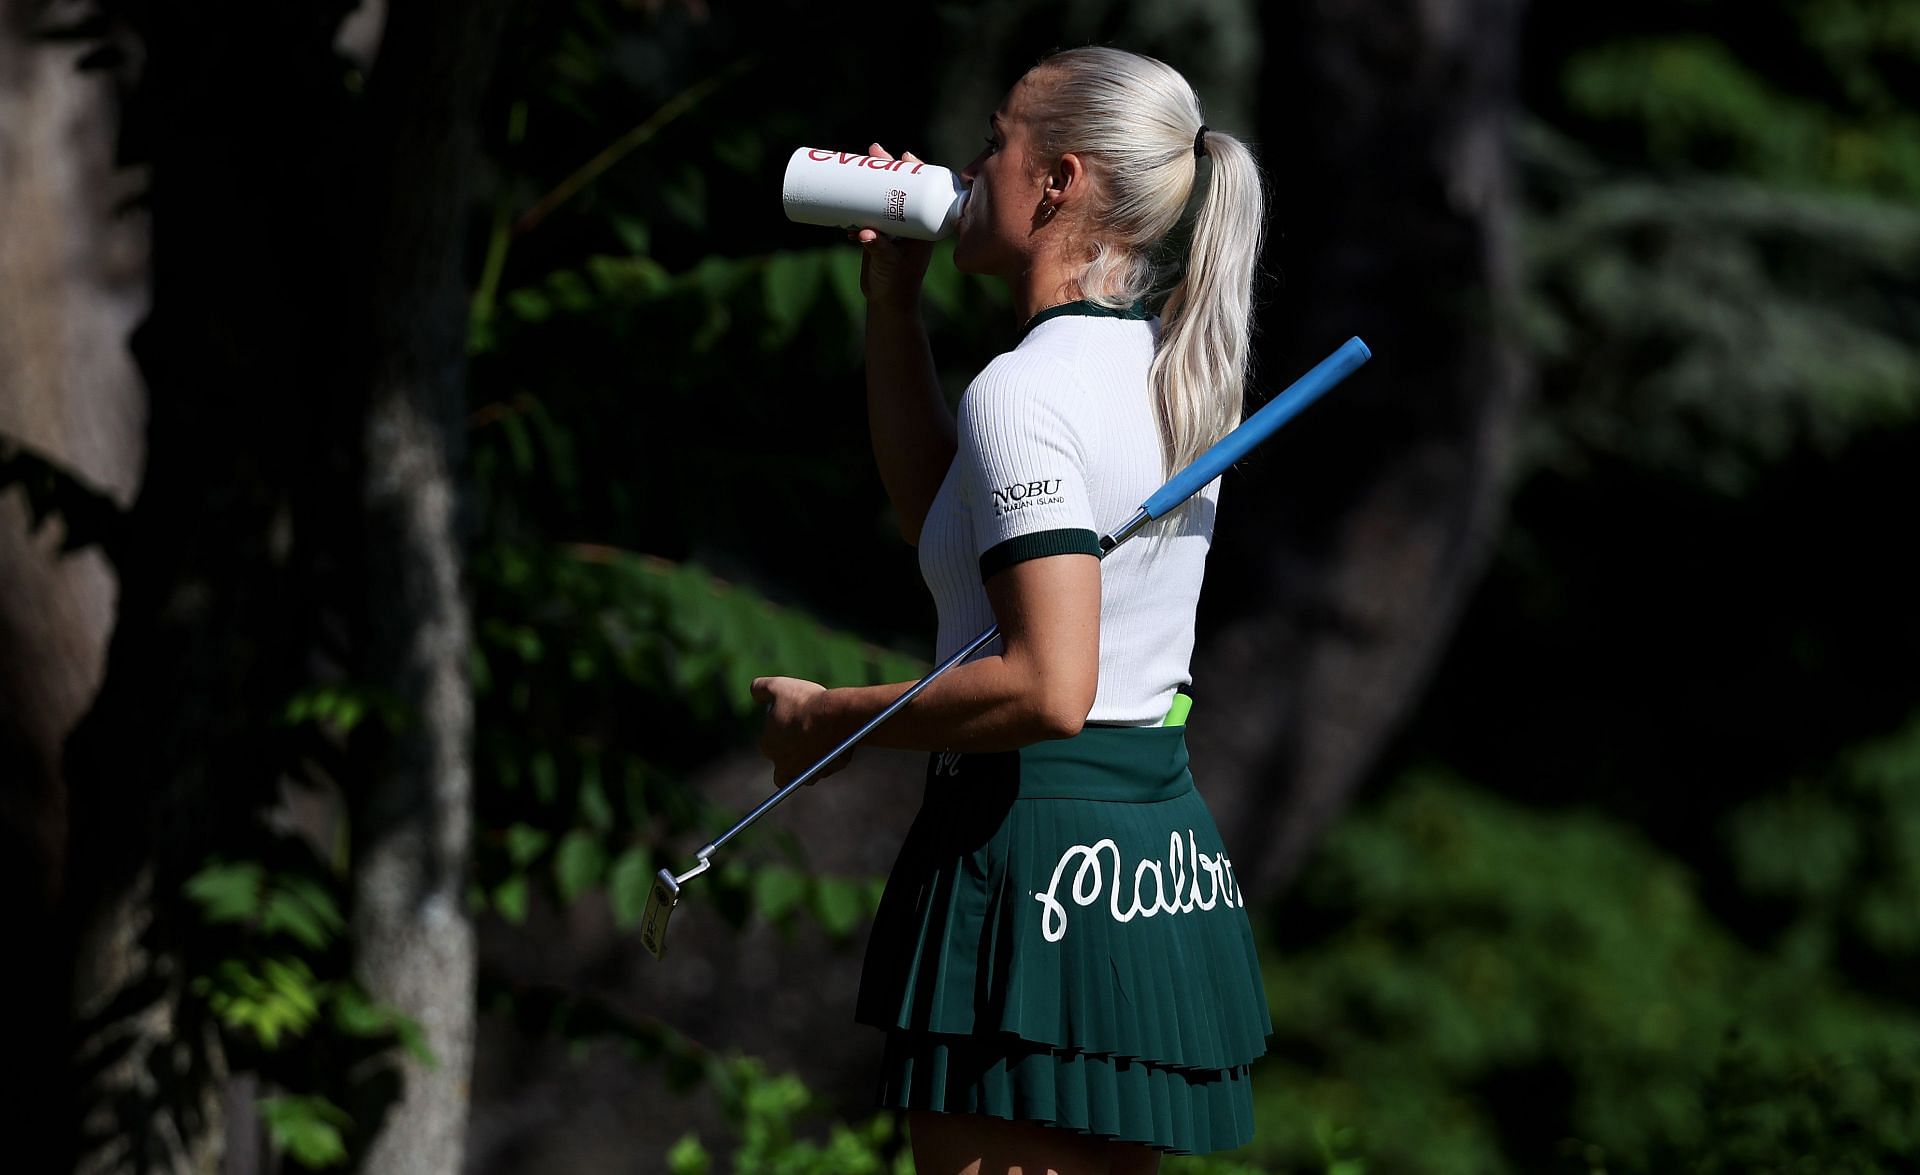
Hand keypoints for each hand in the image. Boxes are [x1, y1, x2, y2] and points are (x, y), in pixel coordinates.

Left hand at [750, 675, 852, 785]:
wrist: (836, 715)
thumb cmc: (805, 702)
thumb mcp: (777, 686)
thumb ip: (760, 688)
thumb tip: (755, 694)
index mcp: (769, 747)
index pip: (769, 746)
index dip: (779, 734)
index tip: (791, 722)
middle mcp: (786, 767)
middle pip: (785, 768)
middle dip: (793, 756)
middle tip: (805, 735)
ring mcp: (809, 772)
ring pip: (807, 773)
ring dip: (811, 762)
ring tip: (821, 740)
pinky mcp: (830, 770)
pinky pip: (828, 767)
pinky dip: (830, 758)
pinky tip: (835, 741)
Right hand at [853, 143, 935, 310]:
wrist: (887, 302)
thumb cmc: (897, 284)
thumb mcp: (890, 264)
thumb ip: (879, 249)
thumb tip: (865, 233)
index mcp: (924, 226)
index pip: (924, 190)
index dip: (915, 170)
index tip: (903, 156)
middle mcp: (910, 222)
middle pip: (901, 185)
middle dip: (887, 166)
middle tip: (874, 151)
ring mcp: (893, 226)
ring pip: (883, 194)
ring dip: (871, 178)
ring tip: (858, 162)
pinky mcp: (877, 232)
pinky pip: (869, 209)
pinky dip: (858, 199)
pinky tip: (847, 188)